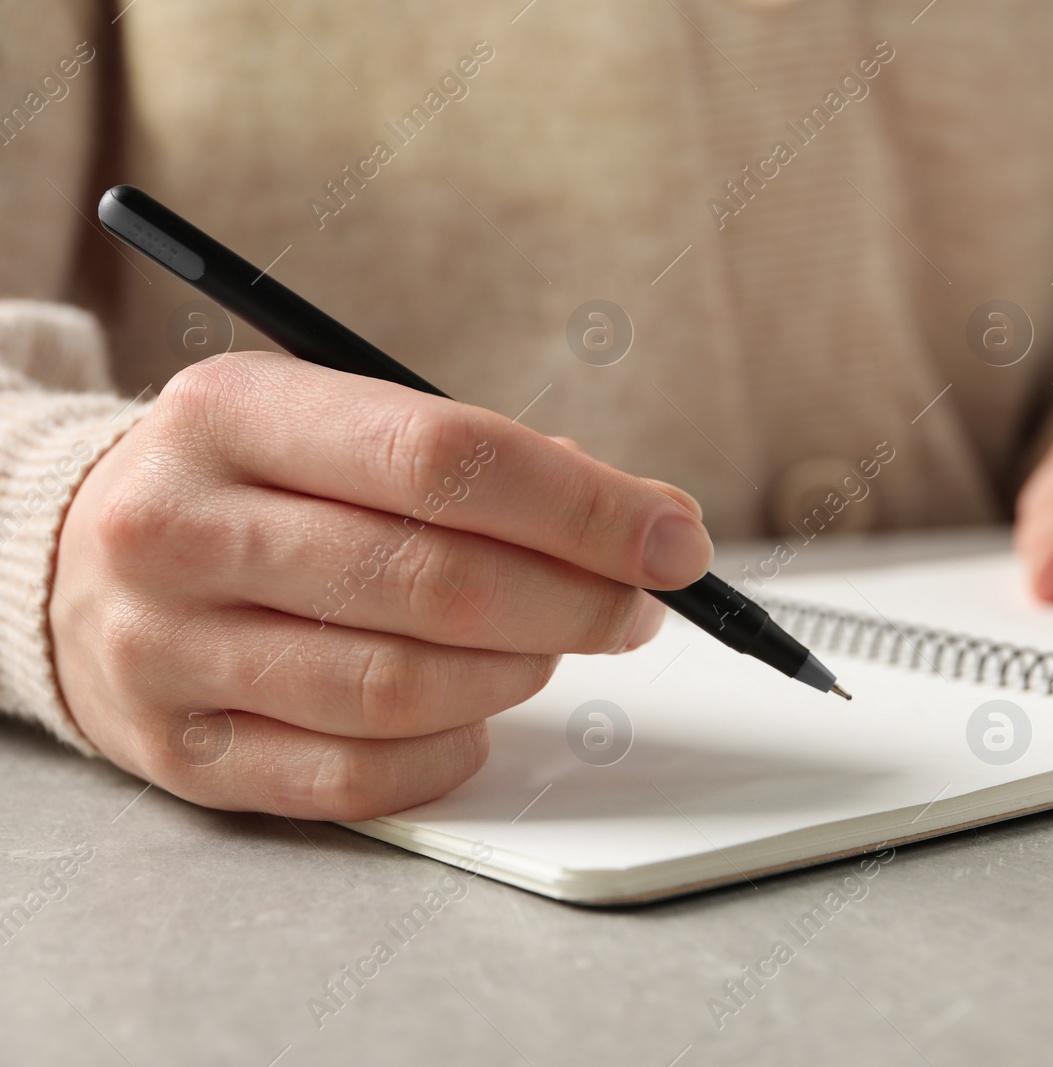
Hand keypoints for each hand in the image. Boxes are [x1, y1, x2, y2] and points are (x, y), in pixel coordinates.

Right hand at [49, 353, 712, 818]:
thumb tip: (642, 522)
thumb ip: (481, 464)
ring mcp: (168, 650)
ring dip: (519, 673)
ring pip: (402, 688)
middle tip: (636, 604)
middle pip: (435, 582)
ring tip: (552, 648)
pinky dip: (451, 751)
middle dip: (575, 601)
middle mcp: (180, 528)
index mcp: (232, 413)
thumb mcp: (335, 424)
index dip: (585, 509)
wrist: (77, 560)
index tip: (675, 539)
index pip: (444, 460)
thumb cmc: (251, 486)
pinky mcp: (179, 751)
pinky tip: (476, 713)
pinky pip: (356, 777)